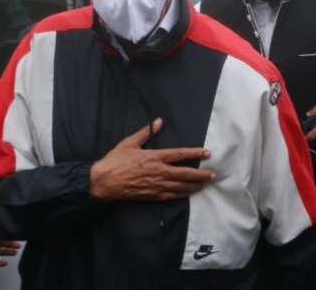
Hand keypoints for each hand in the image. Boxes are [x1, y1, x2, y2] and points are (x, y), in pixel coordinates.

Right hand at [90, 118, 215, 201]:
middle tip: (213, 174)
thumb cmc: (115, 161)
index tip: (207, 153)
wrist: (102, 182)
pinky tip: (189, 193)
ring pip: (180, 186)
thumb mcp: (129, 143)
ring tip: (205, 183)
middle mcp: (158, 172)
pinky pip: (171, 196)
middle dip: (200, 174)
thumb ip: (146, 132)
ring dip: (194, 185)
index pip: (180, 155)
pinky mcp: (151, 195)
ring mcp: (156, 185)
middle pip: (185, 173)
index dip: (195, 153)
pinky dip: (182, 194)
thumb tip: (158, 121)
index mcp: (154, 157)